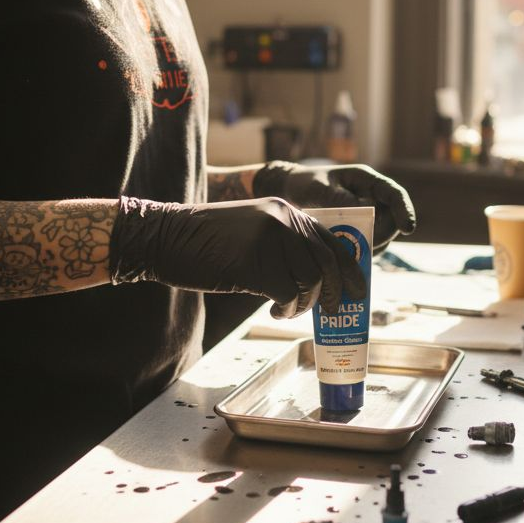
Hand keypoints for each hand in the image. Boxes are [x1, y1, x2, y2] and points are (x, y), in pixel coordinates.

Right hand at [108, 196, 366, 318]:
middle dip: (336, 292)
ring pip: (310, 280)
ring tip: (288, 310)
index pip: (331, 239)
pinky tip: (273, 310)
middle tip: (333, 312)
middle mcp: (283, 220)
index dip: (349, 268)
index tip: (358, 289)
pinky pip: (288, 294)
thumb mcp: (252, 232)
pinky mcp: (254, 263)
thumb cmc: (206, 242)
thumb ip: (282, 244)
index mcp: (285, 210)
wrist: (166, 237)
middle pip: (327, 261)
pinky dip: (286, 309)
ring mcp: (269, 239)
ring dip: (304, 304)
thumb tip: (314, 279)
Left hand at [252, 162, 416, 252]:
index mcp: (367, 181)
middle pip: (391, 221)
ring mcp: (367, 216)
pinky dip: (361, 252)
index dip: (405, 211)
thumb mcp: (320, 189)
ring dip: (370, 245)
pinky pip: (368, 246)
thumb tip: (363, 214)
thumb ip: (340, 200)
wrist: (290, 192)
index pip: (394, 194)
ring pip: (381, 236)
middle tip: (363, 243)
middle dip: (382, 234)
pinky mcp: (358, 231)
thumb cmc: (306, 184)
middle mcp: (371, 199)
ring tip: (347, 248)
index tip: (408, 229)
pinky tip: (344, 256)